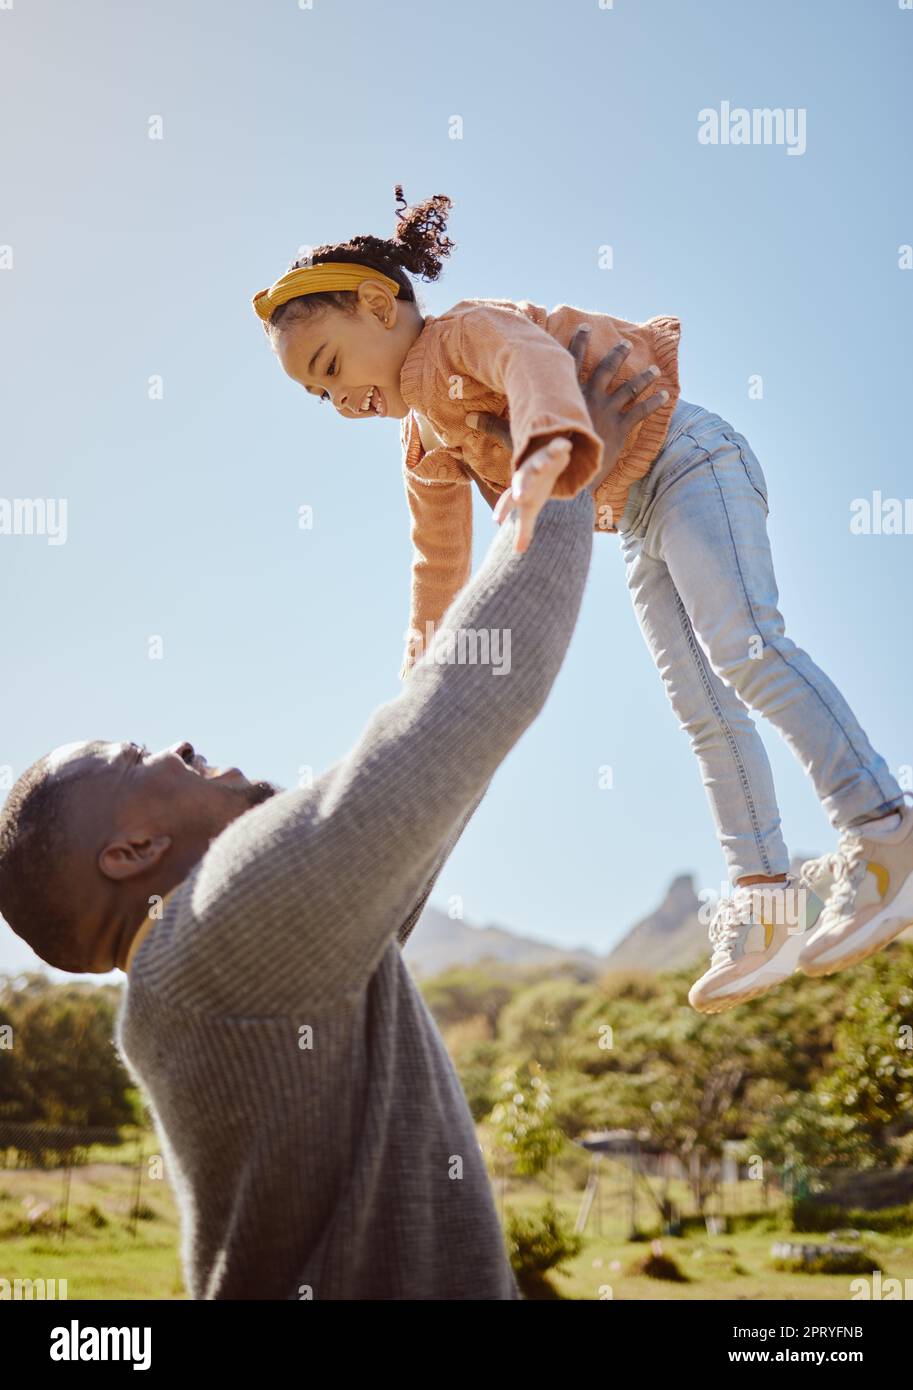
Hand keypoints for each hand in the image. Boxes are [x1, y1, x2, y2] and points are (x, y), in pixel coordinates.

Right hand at [467, 329, 668, 499]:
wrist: (569, 478)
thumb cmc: (543, 459)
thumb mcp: (518, 439)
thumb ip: (494, 427)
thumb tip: (466, 419)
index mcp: (567, 396)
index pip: (572, 363)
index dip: (578, 344)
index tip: (584, 327)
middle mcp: (589, 398)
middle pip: (605, 369)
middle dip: (617, 355)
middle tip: (626, 343)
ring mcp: (607, 411)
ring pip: (628, 389)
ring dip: (642, 378)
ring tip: (653, 369)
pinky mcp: (621, 428)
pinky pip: (641, 412)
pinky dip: (653, 403)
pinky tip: (666, 395)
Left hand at [491, 437, 571, 553]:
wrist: (545, 459)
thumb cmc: (535, 488)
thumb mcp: (530, 508)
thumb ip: (524, 530)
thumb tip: (518, 552)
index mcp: (520, 489)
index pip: (508, 500)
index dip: (503, 510)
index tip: (497, 520)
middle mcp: (527, 474)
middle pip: (522, 480)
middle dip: (521, 487)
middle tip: (519, 496)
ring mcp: (540, 461)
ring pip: (539, 462)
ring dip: (540, 464)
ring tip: (542, 465)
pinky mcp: (554, 451)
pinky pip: (557, 448)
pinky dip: (561, 446)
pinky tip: (566, 445)